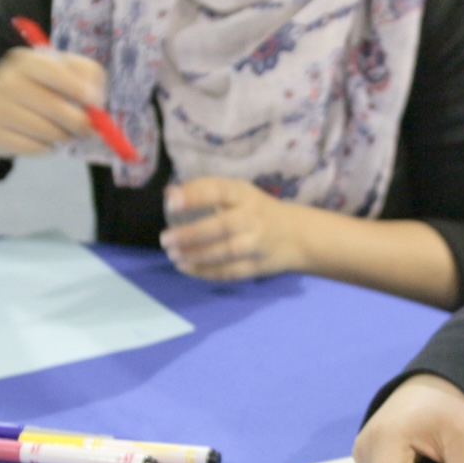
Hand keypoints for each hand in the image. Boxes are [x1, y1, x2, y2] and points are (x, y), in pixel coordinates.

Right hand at [0, 47, 107, 156]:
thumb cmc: (34, 92)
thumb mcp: (56, 75)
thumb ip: (84, 80)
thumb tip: (96, 104)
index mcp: (27, 61)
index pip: (57, 71)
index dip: (81, 90)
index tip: (95, 103)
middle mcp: (9, 81)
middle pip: (57, 108)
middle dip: (80, 123)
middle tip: (88, 129)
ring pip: (50, 132)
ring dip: (64, 137)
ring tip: (61, 132)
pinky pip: (37, 148)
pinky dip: (46, 148)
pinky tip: (39, 140)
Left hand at [160, 178, 315, 281]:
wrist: (298, 236)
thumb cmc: (257, 210)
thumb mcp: (239, 193)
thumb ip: (206, 192)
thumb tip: (169, 194)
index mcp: (244, 195)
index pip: (219, 191)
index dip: (195, 195)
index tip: (171, 201)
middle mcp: (252, 218)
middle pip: (222, 226)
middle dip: (191, 234)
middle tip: (165, 239)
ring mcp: (257, 244)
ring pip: (226, 252)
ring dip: (196, 255)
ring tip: (173, 254)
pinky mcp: (258, 266)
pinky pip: (230, 272)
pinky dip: (206, 272)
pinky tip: (186, 267)